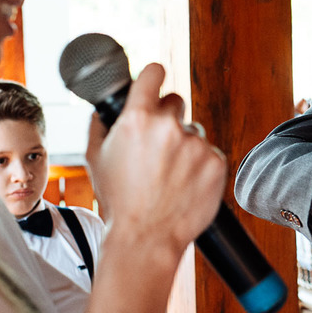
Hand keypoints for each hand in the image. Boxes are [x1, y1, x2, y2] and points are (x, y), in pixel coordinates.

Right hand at [85, 64, 226, 253]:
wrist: (146, 238)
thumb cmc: (118, 202)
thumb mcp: (95, 158)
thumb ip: (100, 124)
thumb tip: (106, 106)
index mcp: (137, 120)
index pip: (154, 74)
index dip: (154, 75)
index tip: (157, 76)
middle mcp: (169, 127)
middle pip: (176, 102)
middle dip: (167, 118)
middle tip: (158, 145)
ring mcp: (196, 145)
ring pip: (193, 132)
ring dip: (184, 146)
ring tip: (169, 175)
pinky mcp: (216, 162)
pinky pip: (209, 153)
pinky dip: (200, 165)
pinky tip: (185, 184)